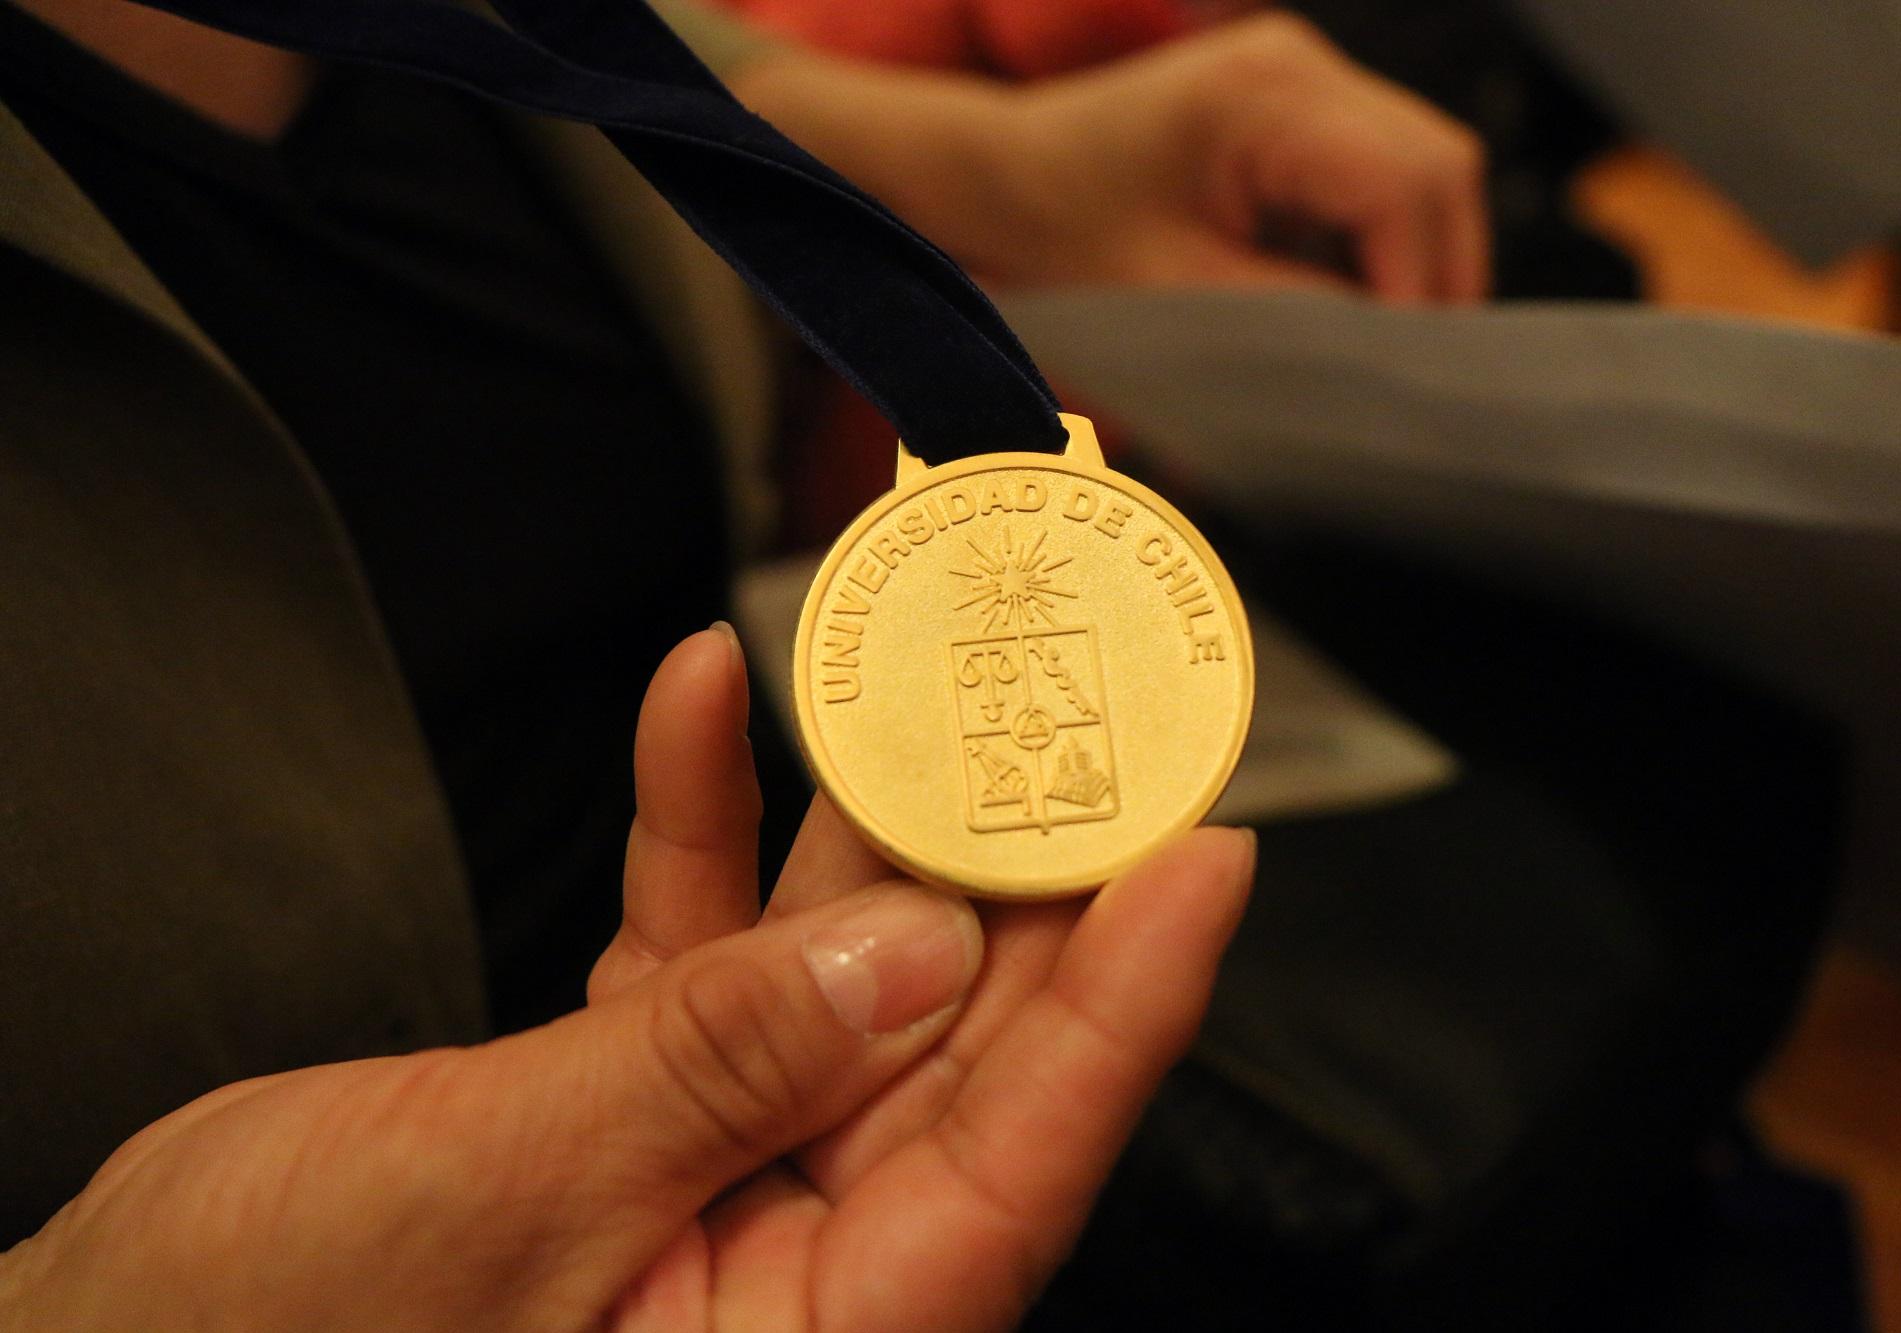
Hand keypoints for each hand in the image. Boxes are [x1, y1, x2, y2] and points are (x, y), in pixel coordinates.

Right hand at [0, 627, 1255, 1330]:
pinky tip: (701, 695)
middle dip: (1019, 858)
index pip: (1017, 1164)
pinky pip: (708, 953)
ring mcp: (721, 1176)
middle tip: (1085, 694)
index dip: (1128, 1004)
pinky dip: (701, 830)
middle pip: (961, 1043)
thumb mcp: (500, 1194)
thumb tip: (919, 957)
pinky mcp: (639, 1103)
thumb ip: (720, 1067)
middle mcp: (792, 1270)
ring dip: (867, 807)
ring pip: (847, 973)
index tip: (1203, 846)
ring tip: (916, 644)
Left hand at [738, 11, 1487, 298]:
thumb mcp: (1174, 294)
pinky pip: (1374, 180)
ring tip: (1363, 345)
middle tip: (1401, 374)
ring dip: (1406, 265)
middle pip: (1439, 169)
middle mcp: (1299, 66)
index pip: (1411, 182)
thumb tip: (1386, 361)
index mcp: (1266, 94)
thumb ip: (1291, 319)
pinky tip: (1329, 304)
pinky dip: (1370, 249)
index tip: (1402, 372)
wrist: (991, 180)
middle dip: (1432, 276)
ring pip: (1421, 175)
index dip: (1424, 284)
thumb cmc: (1055, 227)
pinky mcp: (1294, 112)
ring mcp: (1302, 80)